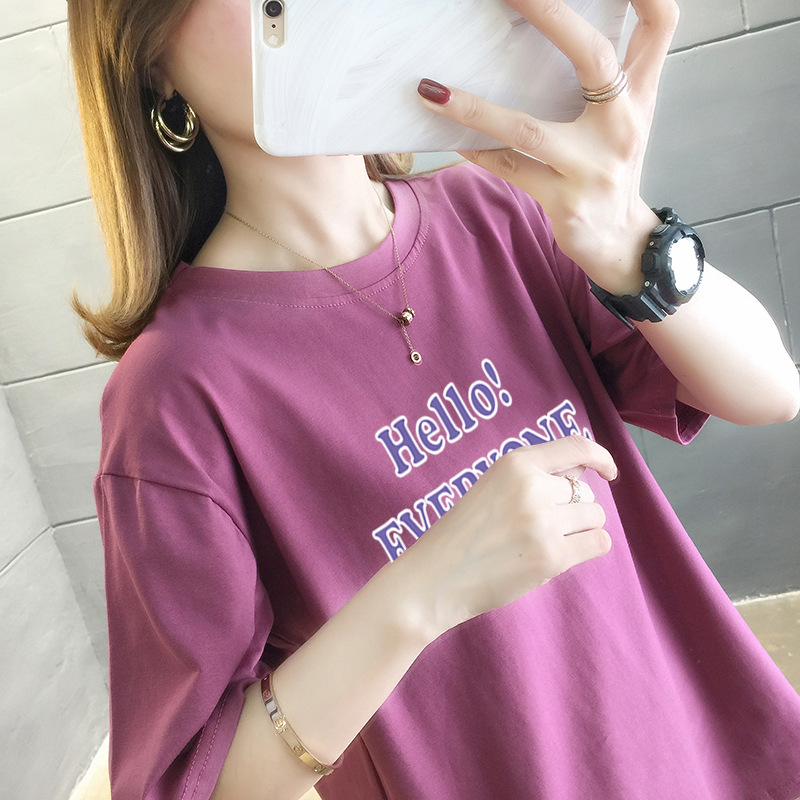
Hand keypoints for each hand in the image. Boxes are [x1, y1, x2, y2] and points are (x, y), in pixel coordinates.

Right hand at [404, 435, 616, 635]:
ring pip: (594, 517)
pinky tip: (561, 555)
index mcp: (515, 463)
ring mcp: (543, 522)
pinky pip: (598, 542)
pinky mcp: (552, 557)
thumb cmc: (463, 533)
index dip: (601, 457)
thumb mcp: (492, 486)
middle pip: (585, 491)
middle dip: (572, 510)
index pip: (576, 447)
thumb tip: (584, 471)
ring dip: (579, 530)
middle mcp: (532, 486)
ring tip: (544, 542)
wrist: (436, 576)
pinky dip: (587, 548)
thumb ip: (534, 476)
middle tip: (540, 528)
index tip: (608, 471)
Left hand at [417, 0, 680, 295]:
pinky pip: (510, 169)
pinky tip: (449, 137)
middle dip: (547, 14)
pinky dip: (477, 151)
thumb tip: (546, 26)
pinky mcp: (565, 200)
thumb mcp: (622, 117)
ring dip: (475, 108)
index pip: (659, 23)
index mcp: (640, 93)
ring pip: (528, 128)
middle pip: (591, 57)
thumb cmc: (611, 167)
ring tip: (431, 90)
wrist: (621, 240)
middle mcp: (623, 124)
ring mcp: (593, 166)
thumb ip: (601, 75)